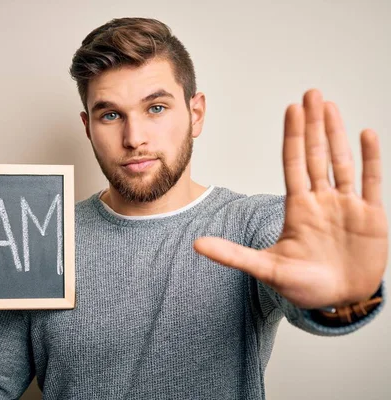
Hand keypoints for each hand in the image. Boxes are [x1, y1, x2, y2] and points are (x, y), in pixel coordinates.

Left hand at [194, 89, 387, 308]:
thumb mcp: (266, 269)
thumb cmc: (304, 287)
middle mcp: (321, 200)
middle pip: (316, 154)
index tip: (291, 109)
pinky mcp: (372, 217)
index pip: (294, 163)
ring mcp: (347, 206)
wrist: (339, 302)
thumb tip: (196, 245)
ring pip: (342, 162)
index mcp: (298, 208)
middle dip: (314, 124)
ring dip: (337, 134)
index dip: (293, 136)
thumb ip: (233, 255)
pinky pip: (372, 182)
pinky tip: (366, 134)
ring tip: (331, 106)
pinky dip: (371, 159)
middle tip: (311, 93)